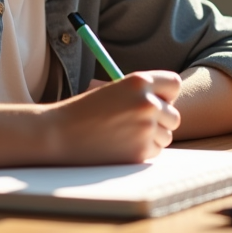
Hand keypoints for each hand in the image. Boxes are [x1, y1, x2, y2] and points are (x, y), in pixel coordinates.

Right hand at [37, 70, 181, 163]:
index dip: (166, 95)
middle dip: (161, 121)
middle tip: (140, 124)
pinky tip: (121, 146)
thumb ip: (140, 93)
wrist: (58, 134)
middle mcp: (147, 103)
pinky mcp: (140, 151)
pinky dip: (142, 151)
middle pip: (174, 115)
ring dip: (152, 137)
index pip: (173, 85)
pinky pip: (154, 151)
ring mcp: (145, 128)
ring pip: (166, 136)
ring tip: (126, 135)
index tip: (156, 101)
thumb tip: (166, 101)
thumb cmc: (83, 111)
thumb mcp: (112, 90)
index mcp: (139, 81)